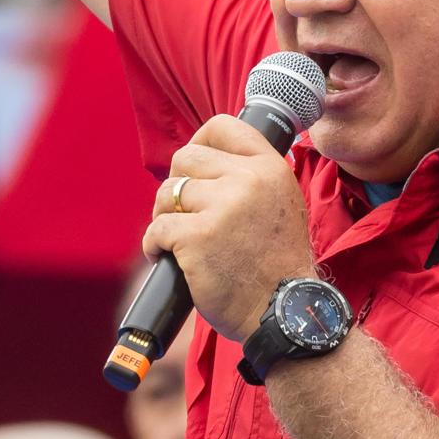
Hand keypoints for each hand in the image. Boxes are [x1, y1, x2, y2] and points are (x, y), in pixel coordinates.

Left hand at [141, 114, 317, 342]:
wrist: (284, 312)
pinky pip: (156, 228)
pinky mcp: (197, 237)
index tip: (194, 168)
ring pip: (167, 192)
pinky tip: (165, 256)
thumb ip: (251, 178)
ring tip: (177, 239)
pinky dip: (154, 245)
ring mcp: (222, 207)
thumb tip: (206, 161)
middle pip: (187, 158)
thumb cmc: (277, 265)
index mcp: (269, 168)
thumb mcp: (281, 203)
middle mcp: (247, 180)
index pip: (222, 126)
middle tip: (184, 213)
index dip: (199, 143)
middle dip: (178, 185)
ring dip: (164, 216)